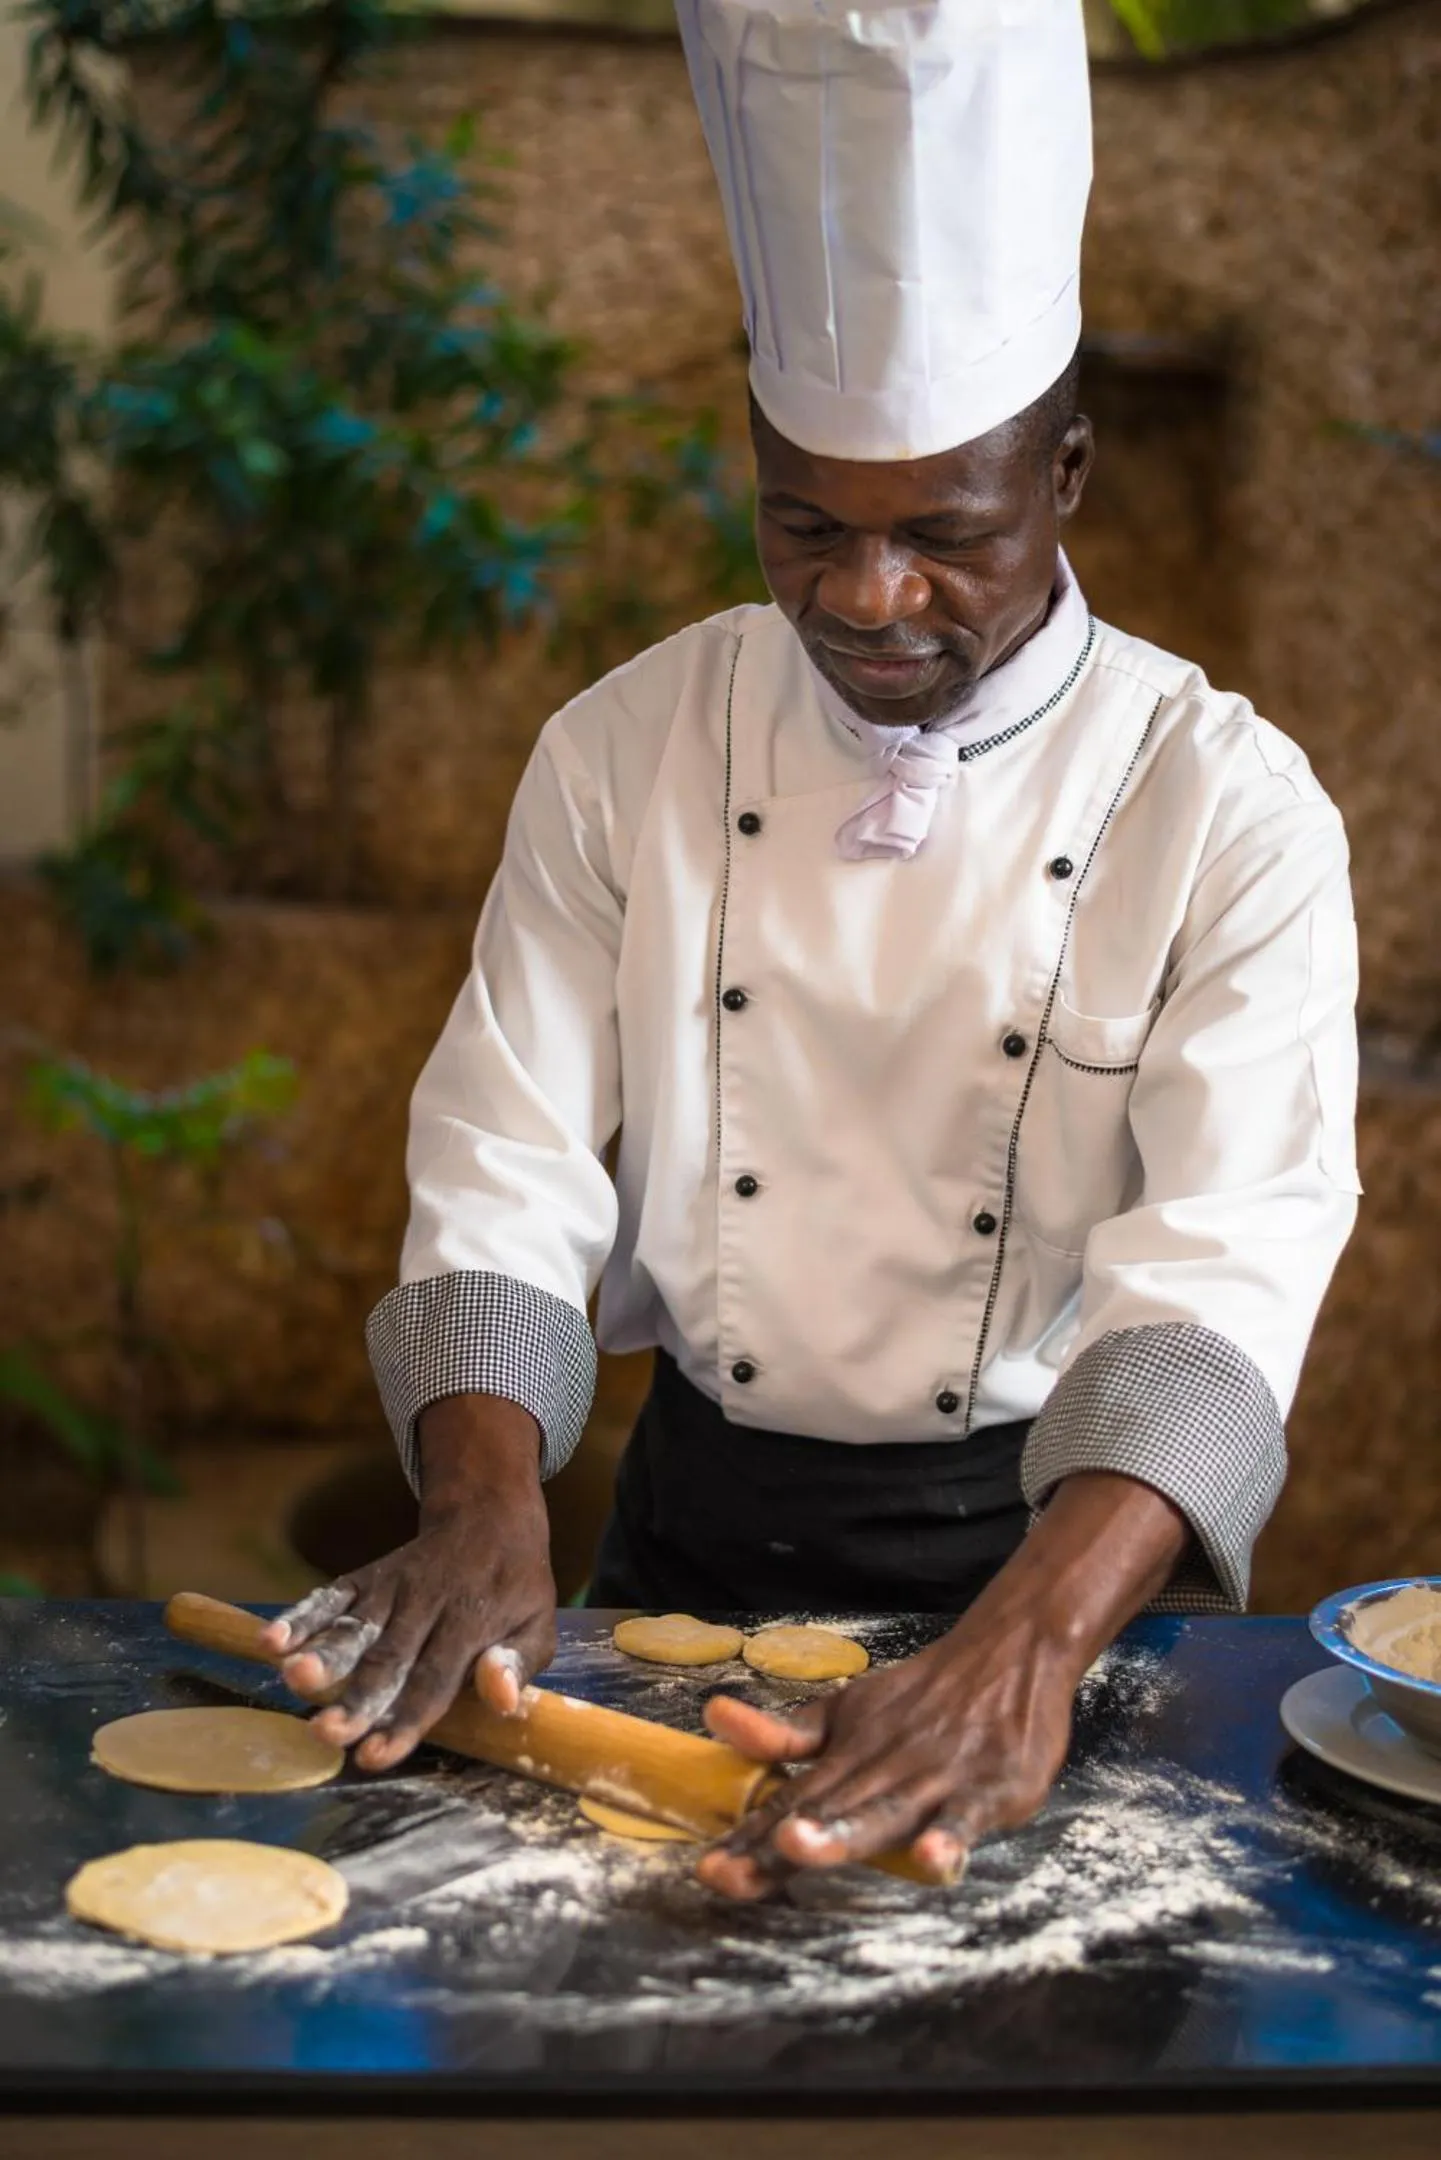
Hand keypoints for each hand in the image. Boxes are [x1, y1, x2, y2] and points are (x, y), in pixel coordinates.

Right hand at [259, 1394, 554, 1770]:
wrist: (488, 1517)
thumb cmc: (514, 1589)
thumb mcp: (539, 1625)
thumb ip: (517, 1664)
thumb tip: (500, 1699)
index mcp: (470, 1622)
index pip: (434, 1680)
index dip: (404, 1720)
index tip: (373, 1756)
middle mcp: (425, 1604)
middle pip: (386, 1659)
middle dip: (354, 1698)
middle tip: (326, 1732)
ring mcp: (390, 1588)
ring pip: (353, 1626)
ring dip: (322, 1653)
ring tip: (294, 1679)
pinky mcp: (366, 1577)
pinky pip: (331, 1596)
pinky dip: (301, 1616)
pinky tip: (272, 1641)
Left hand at [696, 1471, 1189, 1899]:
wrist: (1004, 1653)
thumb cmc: (921, 1697)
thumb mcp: (848, 1709)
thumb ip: (788, 1734)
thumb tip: (714, 1717)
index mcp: (847, 1757)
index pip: (790, 1802)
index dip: (748, 1838)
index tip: (707, 1868)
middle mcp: (881, 1769)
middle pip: (825, 1813)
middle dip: (777, 1845)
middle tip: (729, 1873)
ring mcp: (932, 1780)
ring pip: (883, 1813)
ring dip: (843, 1833)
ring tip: (801, 1848)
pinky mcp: (986, 1789)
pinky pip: (965, 1818)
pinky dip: (950, 1838)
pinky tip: (934, 1859)